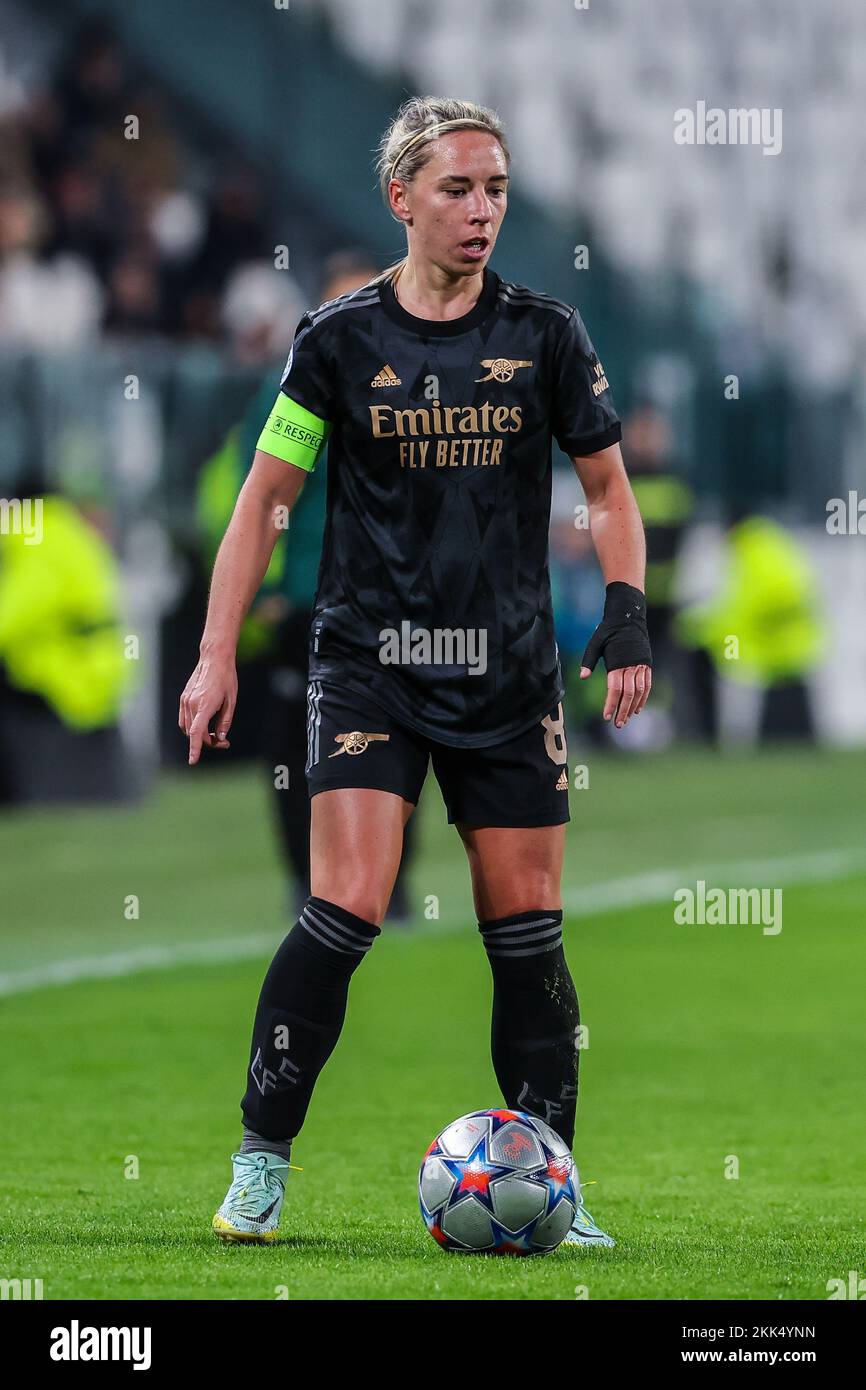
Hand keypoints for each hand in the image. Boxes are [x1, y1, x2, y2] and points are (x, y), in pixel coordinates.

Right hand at [178, 651, 237, 764]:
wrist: (214, 658)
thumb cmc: (226, 678)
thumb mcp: (231, 701)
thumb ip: (225, 722)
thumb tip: (220, 738)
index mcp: (205, 705)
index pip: (196, 732)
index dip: (194, 748)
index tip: (193, 761)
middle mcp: (191, 704)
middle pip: (195, 733)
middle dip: (208, 741)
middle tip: (224, 742)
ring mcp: (185, 701)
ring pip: (188, 728)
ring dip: (199, 735)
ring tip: (215, 734)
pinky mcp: (184, 698)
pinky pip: (185, 719)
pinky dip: (192, 727)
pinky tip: (205, 725)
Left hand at [580, 581, 652, 727]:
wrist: (629, 617)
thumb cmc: (609, 630)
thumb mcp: (595, 643)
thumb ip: (589, 660)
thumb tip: (582, 677)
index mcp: (617, 663)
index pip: (615, 689)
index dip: (611, 704)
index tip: (607, 716)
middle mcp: (631, 666)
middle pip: (628, 694)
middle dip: (623, 710)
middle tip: (617, 724)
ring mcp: (641, 665)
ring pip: (639, 691)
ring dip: (634, 707)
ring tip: (627, 719)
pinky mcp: (647, 664)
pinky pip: (646, 684)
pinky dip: (644, 697)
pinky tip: (638, 707)